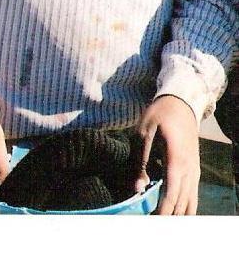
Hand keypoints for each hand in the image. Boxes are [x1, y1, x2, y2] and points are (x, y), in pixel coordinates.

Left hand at [135, 95, 199, 214]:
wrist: (182, 102)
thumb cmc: (160, 115)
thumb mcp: (144, 132)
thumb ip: (139, 161)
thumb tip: (136, 187)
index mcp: (176, 161)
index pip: (171, 196)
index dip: (162, 213)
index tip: (150, 223)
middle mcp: (190, 170)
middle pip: (182, 204)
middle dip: (169, 219)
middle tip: (152, 227)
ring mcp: (195, 171)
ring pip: (191, 203)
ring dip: (178, 216)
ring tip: (162, 224)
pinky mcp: (194, 170)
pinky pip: (192, 195)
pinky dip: (185, 207)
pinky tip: (175, 214)